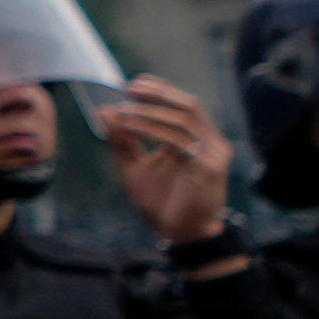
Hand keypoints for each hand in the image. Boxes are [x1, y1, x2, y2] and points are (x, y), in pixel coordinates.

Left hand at [100, 82, 236, 250]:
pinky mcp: (209, 168)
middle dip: (158, 94)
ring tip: (124, 110)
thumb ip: (122, 141)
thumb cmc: (161, 203)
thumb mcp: (134, 168)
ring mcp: (213, 154)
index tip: (132, 83)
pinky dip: (152, 130)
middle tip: (129, 88)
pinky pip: (179, 140)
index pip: (184, 104)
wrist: (179, 235)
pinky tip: (130, 127)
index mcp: (198, 139)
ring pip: (183, 120)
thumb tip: (105, 111)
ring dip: (150, 112)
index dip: (161, 89)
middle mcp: (210, 142)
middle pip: (188, 105)